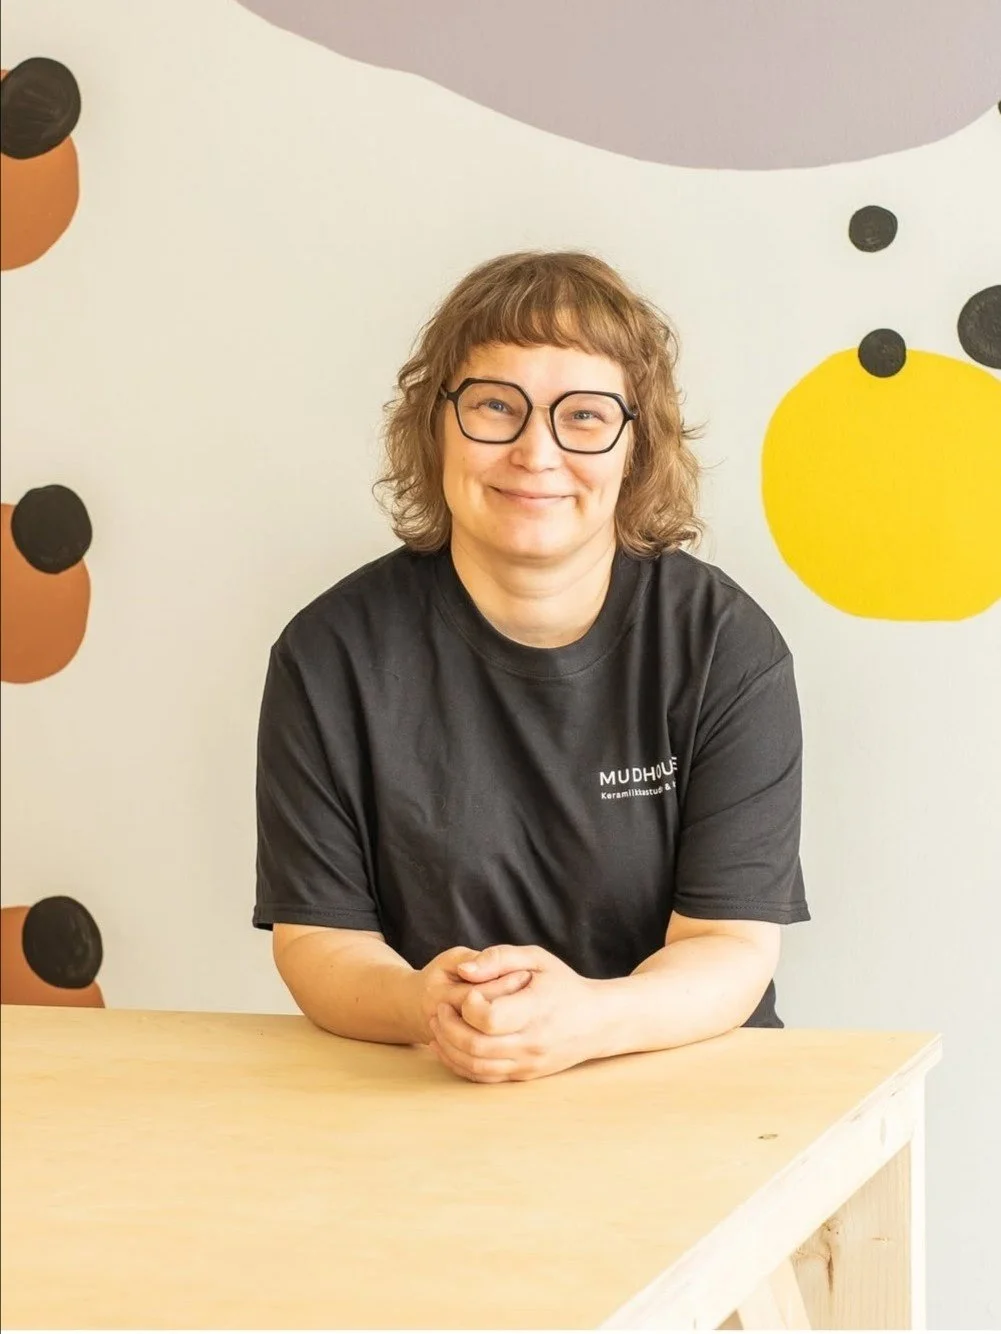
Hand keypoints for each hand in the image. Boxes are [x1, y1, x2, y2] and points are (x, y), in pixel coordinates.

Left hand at [427, 944, 601, 1083]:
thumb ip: (499, 958)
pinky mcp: (524, 1075)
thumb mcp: (537, 959)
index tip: (467, 992)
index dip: (467, 1005)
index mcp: (535, 1010)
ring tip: (438, 1027)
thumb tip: (464, 970)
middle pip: (475, 1045)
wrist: (598, 1022)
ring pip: (476, 1066)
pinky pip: (485, 1078)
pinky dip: (460, 1066)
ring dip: (449, 1049)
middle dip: (448, 1028)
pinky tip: (448, 1048)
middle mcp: (532, 1042)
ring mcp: (528, 1063)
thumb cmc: (564, 985)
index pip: (489, 1018)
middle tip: (440, 1010)